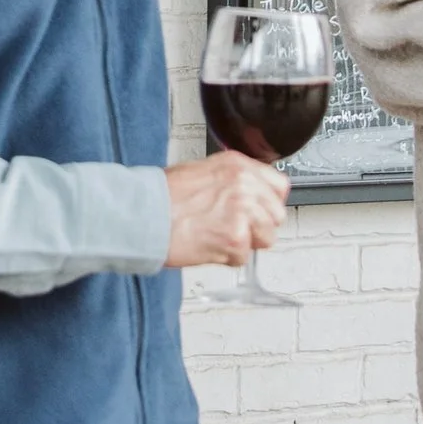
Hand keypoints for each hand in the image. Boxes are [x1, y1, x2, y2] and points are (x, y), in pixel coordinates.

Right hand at [165, 152, 291, 265]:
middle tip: (234, 229)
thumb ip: (231, 181)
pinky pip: (243, 257)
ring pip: (266, 238)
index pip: (279, 186)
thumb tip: (248, 195)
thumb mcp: (202, 171)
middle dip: (258, 227)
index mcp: (238, 166)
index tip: (259, 211)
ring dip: (245, 243)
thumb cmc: (162, 195)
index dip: (269, 203)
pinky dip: (226, 258)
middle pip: (276, 215)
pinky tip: (208, 246)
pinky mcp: (235, 239)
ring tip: (219, 237)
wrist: (143, 214)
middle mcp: (245, 185)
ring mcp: (243, 213)